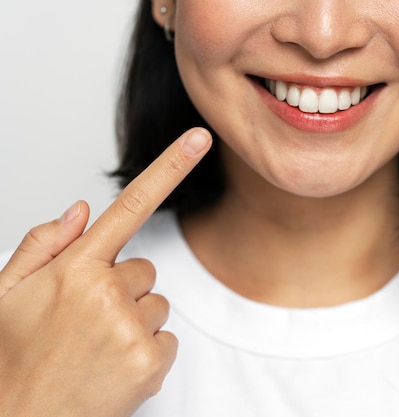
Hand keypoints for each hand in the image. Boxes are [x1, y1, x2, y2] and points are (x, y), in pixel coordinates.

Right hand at [0, 128, 211, 416]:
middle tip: (85, 323)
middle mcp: (106, 293)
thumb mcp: (4, 295)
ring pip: (157, 303)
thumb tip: (80, 208)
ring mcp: (131, 328)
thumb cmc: (12, 359)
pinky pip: (166, 336)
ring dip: (133, 320)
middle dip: (121, 289)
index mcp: (73, 269)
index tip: (199, 137)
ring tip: (95, 347)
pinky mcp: (150, 361)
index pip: (130, 206)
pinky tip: (113, 367)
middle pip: (144, 269)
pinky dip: (146, 350)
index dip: (170, 166)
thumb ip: (42, 245)